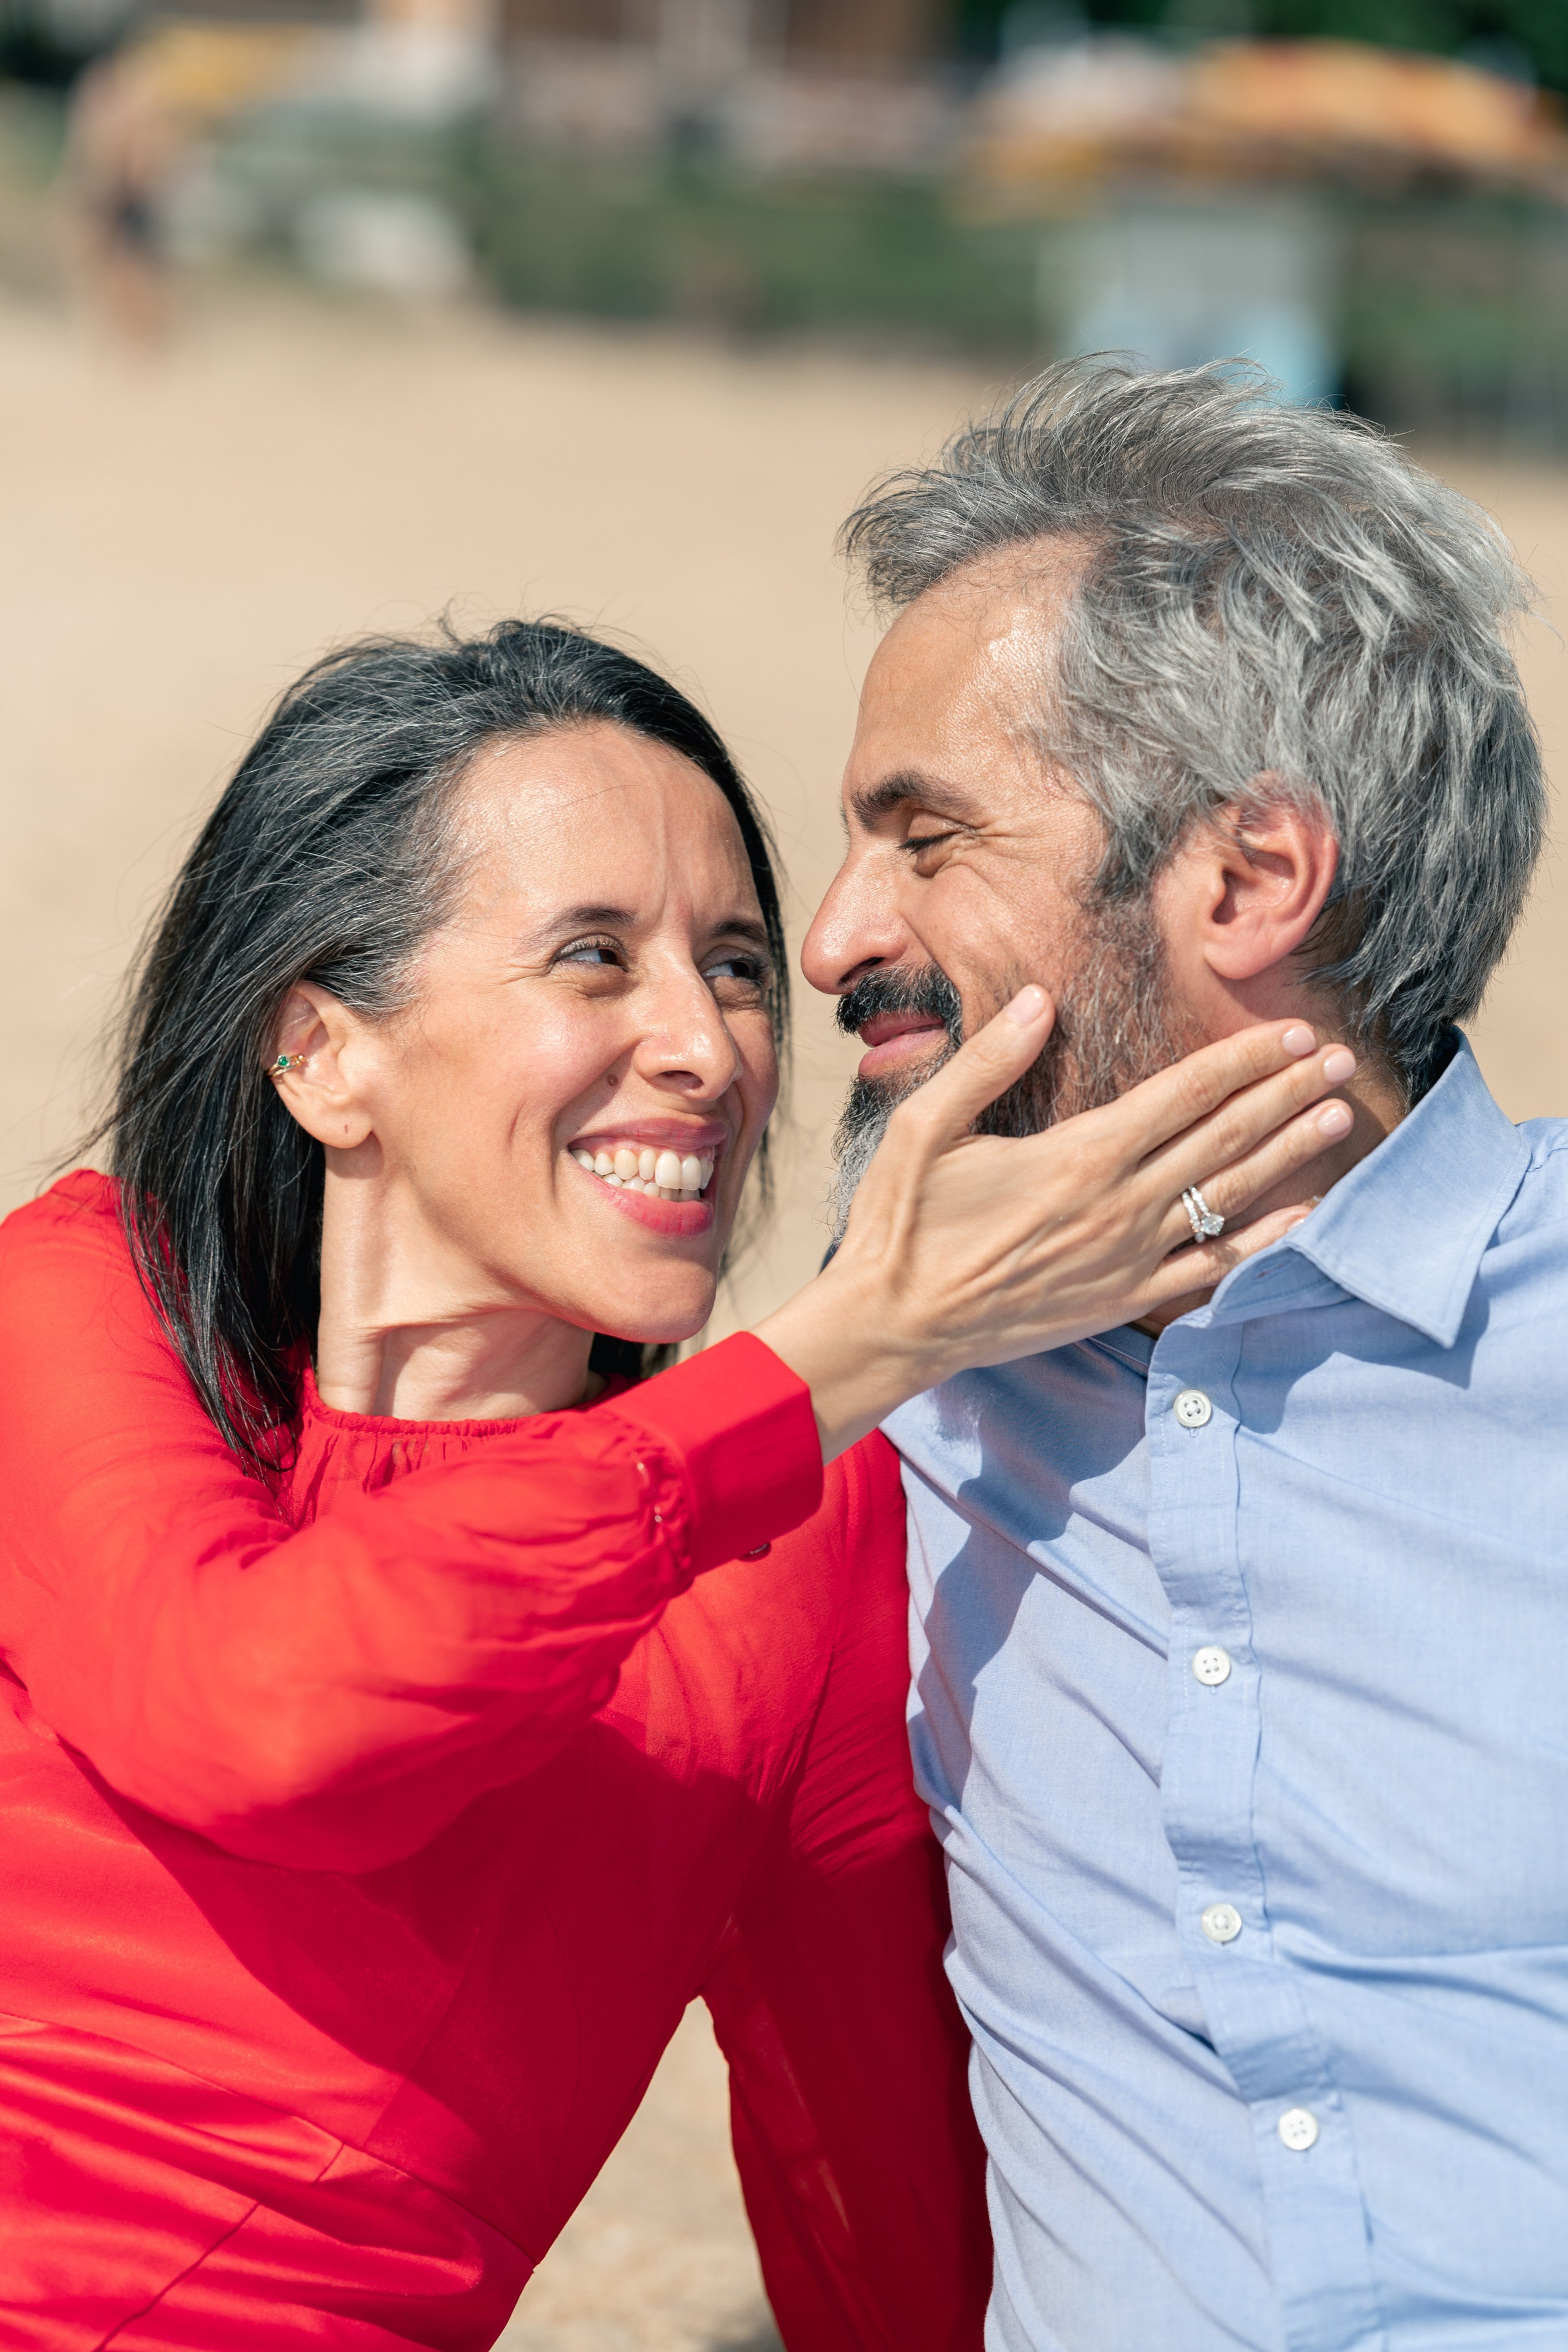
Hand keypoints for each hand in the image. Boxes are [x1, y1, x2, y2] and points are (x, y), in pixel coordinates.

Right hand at [755, 986, 1352, 1459]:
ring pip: (1229, 1198)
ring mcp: (1126, 1259)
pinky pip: (1211, 1271)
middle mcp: (1116, 1206)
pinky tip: (1304, 1218)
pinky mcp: (1121, 1301)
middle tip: (1341, 1060)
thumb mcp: (924, 1127)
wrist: (892, 1326)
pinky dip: (1264, 1243)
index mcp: (1077, 1156)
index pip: (1184, 1094)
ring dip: (1290, 1154)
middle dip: (1288, 1095)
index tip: (1294, 1033)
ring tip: (1340, 1118)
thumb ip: (987, 1061)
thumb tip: (1037, 999)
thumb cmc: (901, 1223)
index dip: (1245, 1060)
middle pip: (1223, 1139)